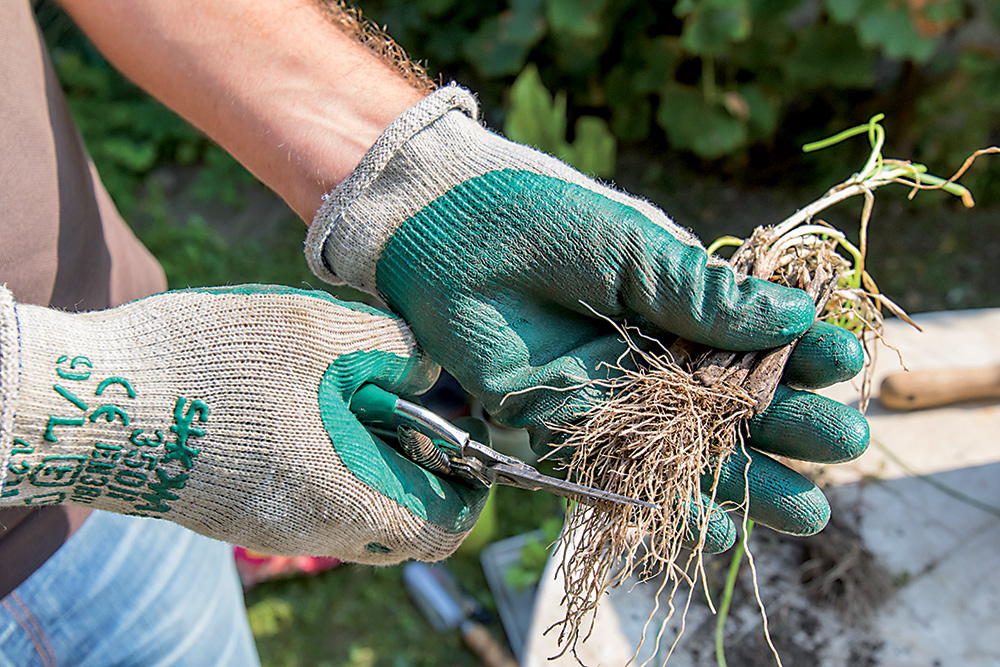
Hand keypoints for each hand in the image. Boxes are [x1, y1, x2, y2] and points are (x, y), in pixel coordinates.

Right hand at [0, 285, 485, 562]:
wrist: (88, 402)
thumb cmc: (209, 365)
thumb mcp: (321, 333)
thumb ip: (397, 355)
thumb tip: (430, 375)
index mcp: (348, 501)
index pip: (446, 527)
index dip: (468, 479)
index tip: (459, 428)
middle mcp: (313, 531)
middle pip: (402, 521)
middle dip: (418, 463)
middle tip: (401, 398)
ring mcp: (269, 528)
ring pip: (354, 509)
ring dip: (368, 457)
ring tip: (345, 389)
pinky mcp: (236, 511)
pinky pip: (307, 499)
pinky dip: (324, 459)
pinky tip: (298, 403)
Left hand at [305, 86, 867, 546]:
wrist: (444, 235)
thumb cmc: (540, 220)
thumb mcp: (630, 246)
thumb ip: (698, 292)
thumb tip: (792, 313)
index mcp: (675, 301)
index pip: (751, 334)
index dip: (798, 352)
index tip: (842, 366)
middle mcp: (650, 352)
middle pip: (730, 400)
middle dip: (786, 424)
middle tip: (843, 446)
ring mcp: (609, 391)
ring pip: (686, 446)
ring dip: (744, 479)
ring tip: (804, 510)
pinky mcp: (561, 422)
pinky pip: (620, 471)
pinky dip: (664, 501)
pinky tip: (715, 527)